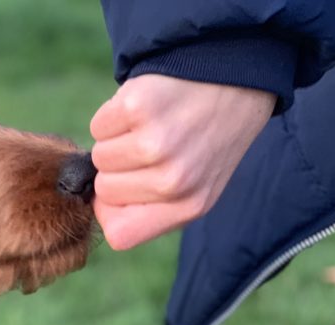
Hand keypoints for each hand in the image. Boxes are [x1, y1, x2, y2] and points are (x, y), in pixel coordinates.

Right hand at [89, 74, 275, 249]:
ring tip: (150, 125)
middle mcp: (174, 181)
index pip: (120, 236)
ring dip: (115, 140)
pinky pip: (99, 126)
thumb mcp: (199, 187)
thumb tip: (98, 207)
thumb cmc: (207, 136)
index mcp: (189, 207)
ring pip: (99, 157)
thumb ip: (153, 210)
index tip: (128, 190)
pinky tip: (145, 108)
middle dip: (118, 169)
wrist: (236, 77)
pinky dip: (113, 115)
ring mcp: (156, 143)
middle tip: (151, 146)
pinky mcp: (139, 107)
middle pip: (104, 191)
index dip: (112, 212)